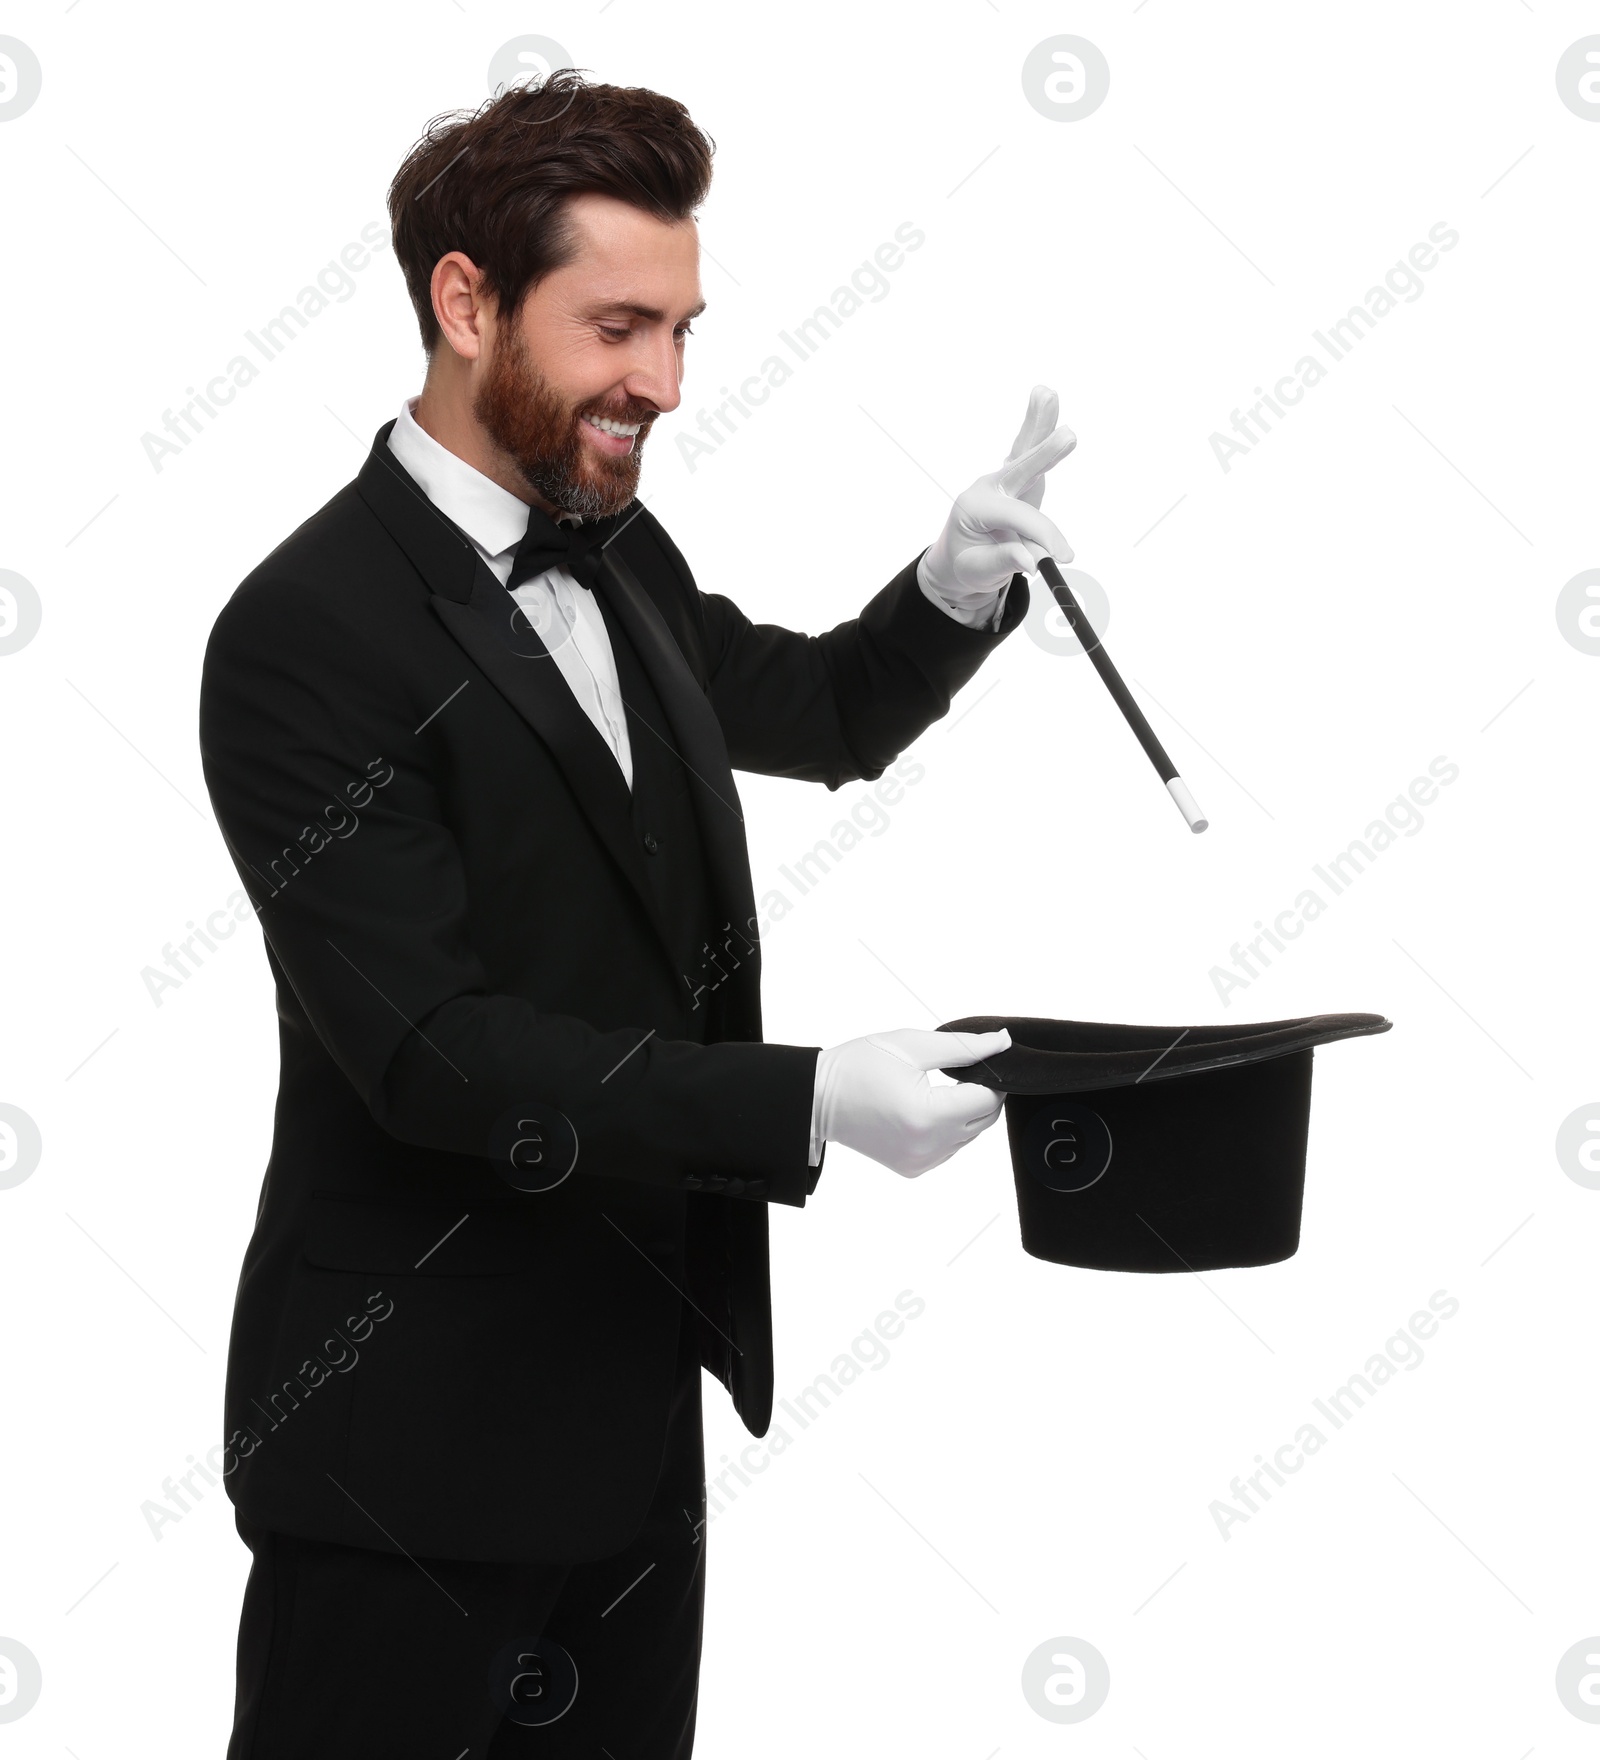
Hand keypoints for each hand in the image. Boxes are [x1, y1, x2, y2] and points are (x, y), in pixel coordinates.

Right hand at [812, 1027, 1011, 1177]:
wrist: (817, 1099)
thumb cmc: (857, 1066)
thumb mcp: (911, 1045)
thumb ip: (963, 1046)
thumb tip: (1002, 1043)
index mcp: (928, 1115)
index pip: (988, 1098)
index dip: (990, 1076)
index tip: (977, 1060)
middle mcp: (928, 1146)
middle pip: (984, 1120)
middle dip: (981, 1093)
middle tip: (958, 1071)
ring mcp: (921, 1162)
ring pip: (969, 1136)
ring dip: (964, 1111)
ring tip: (934, 1089)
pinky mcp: (914, 1169)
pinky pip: (950, 1148)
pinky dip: (947, 1129)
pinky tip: (924, 1110)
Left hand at [918, 385, 1076, 612]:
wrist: (961, 558)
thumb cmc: (970, 564)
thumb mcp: (979, 572)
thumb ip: (1004, 562)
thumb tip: (1033, 560)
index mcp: (974, 509)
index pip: (1018, 517)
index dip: (1045, 535)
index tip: (1065, 557)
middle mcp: (988, 487)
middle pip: (1019, 467)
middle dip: (1045, 454)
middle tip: (1069, 435)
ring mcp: (1004, 479)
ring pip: (1024, 450)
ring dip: (1039, 422)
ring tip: (1047, 394)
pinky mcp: (1019, 478)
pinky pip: (1031, 450)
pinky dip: (1040, 426)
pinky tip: (1046, 396)